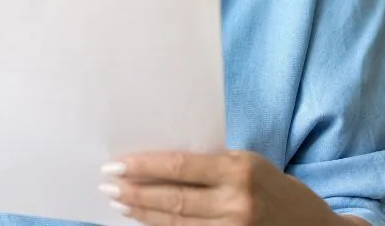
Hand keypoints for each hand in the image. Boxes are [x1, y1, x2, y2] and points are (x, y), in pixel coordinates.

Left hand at [100, 150, 354, 224]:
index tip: (116, 165)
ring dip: (142, 214)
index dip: (143, 167)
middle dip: (134, 193)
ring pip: (176, 224)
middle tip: (107, 185)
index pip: (180, 167)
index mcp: (239, 170)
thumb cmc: (277, 189)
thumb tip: (160, 164)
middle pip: (173, 199)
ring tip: (118, 203)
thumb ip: (211, 165)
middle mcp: (236, 202)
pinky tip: (145, 223)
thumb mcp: (249, 164)